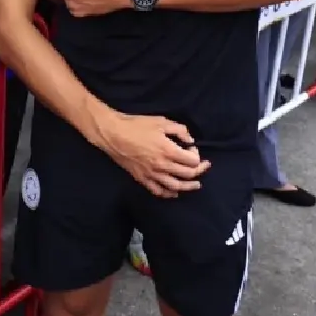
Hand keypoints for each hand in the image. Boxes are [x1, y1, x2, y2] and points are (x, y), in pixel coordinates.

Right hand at [94, 109, 208, 198]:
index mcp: (168, 151)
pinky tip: (174, 192)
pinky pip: (158, 191)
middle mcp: (162, 166)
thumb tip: (190, 140)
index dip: (197, 155)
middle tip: (202, 165)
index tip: (192, 148)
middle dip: (198, 170)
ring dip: (188, 187)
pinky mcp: (142, 179)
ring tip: (196, 185)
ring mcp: (152, 174)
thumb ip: (180, 130)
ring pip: (176, 187)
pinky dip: (169, 194)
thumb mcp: (161, 122)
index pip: (192, 161)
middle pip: (187, 175)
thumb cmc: (137, 125)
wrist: (113, 134)